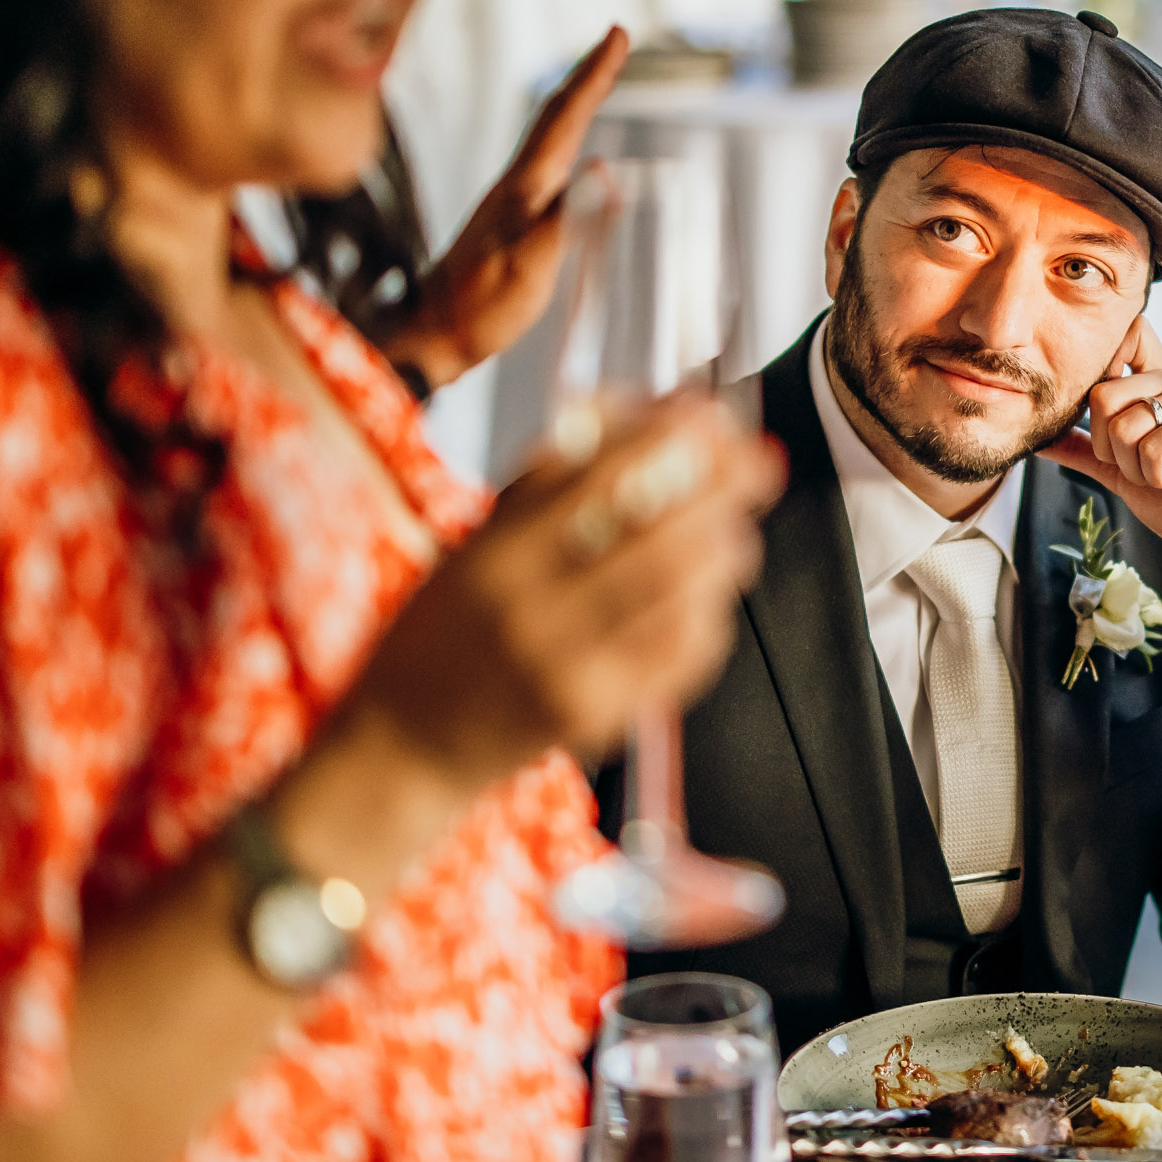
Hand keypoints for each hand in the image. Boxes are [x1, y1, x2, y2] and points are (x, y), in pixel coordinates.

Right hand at [353, 388, 786, 788]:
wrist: (404, 745)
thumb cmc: (442, 634)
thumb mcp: (475, 546)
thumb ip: (547, 486)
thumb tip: (636, 417)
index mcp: (494, 556)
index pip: (597, 476)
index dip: (667, 437)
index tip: (708, 415)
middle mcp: (530, 611)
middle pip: (656, 536)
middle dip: (723, 490)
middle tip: (757, 463)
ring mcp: (567, 670)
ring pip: (678, 595)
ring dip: (725, 551)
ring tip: (736, 531)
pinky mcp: (597, 718)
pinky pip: (678, 658)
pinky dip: (708, 616)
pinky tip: (708, 598)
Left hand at [379, 27, 629, 390]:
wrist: (430, 336)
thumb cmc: (479, 309)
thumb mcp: (530, 267)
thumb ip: (568, 219)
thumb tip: (606, 169)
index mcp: (525, 188)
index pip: (566, 119)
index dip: (594, 76)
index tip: (618, 34)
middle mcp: (516, 185)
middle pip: (556, 117)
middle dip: (589, 76)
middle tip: (615, 42)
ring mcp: (510, 201)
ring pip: (549, 137)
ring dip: (576, 104)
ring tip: (598, 82)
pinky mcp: (509, 221)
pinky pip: (547, 164)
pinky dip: (567, 141)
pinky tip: (571, 154)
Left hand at [1042, 317, 1161, 627]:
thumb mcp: (1118, 473)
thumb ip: (1083, 449)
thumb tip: (1038, 438)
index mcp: (1157, 383)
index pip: (1128, 334)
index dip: (1104, 364)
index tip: (1110, 418)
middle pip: (1102, 395)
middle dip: (1111, 450)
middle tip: (1148, 467)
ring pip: (1124, 427)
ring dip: (1137, 469)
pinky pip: (1153, 448)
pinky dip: (1159, 477)